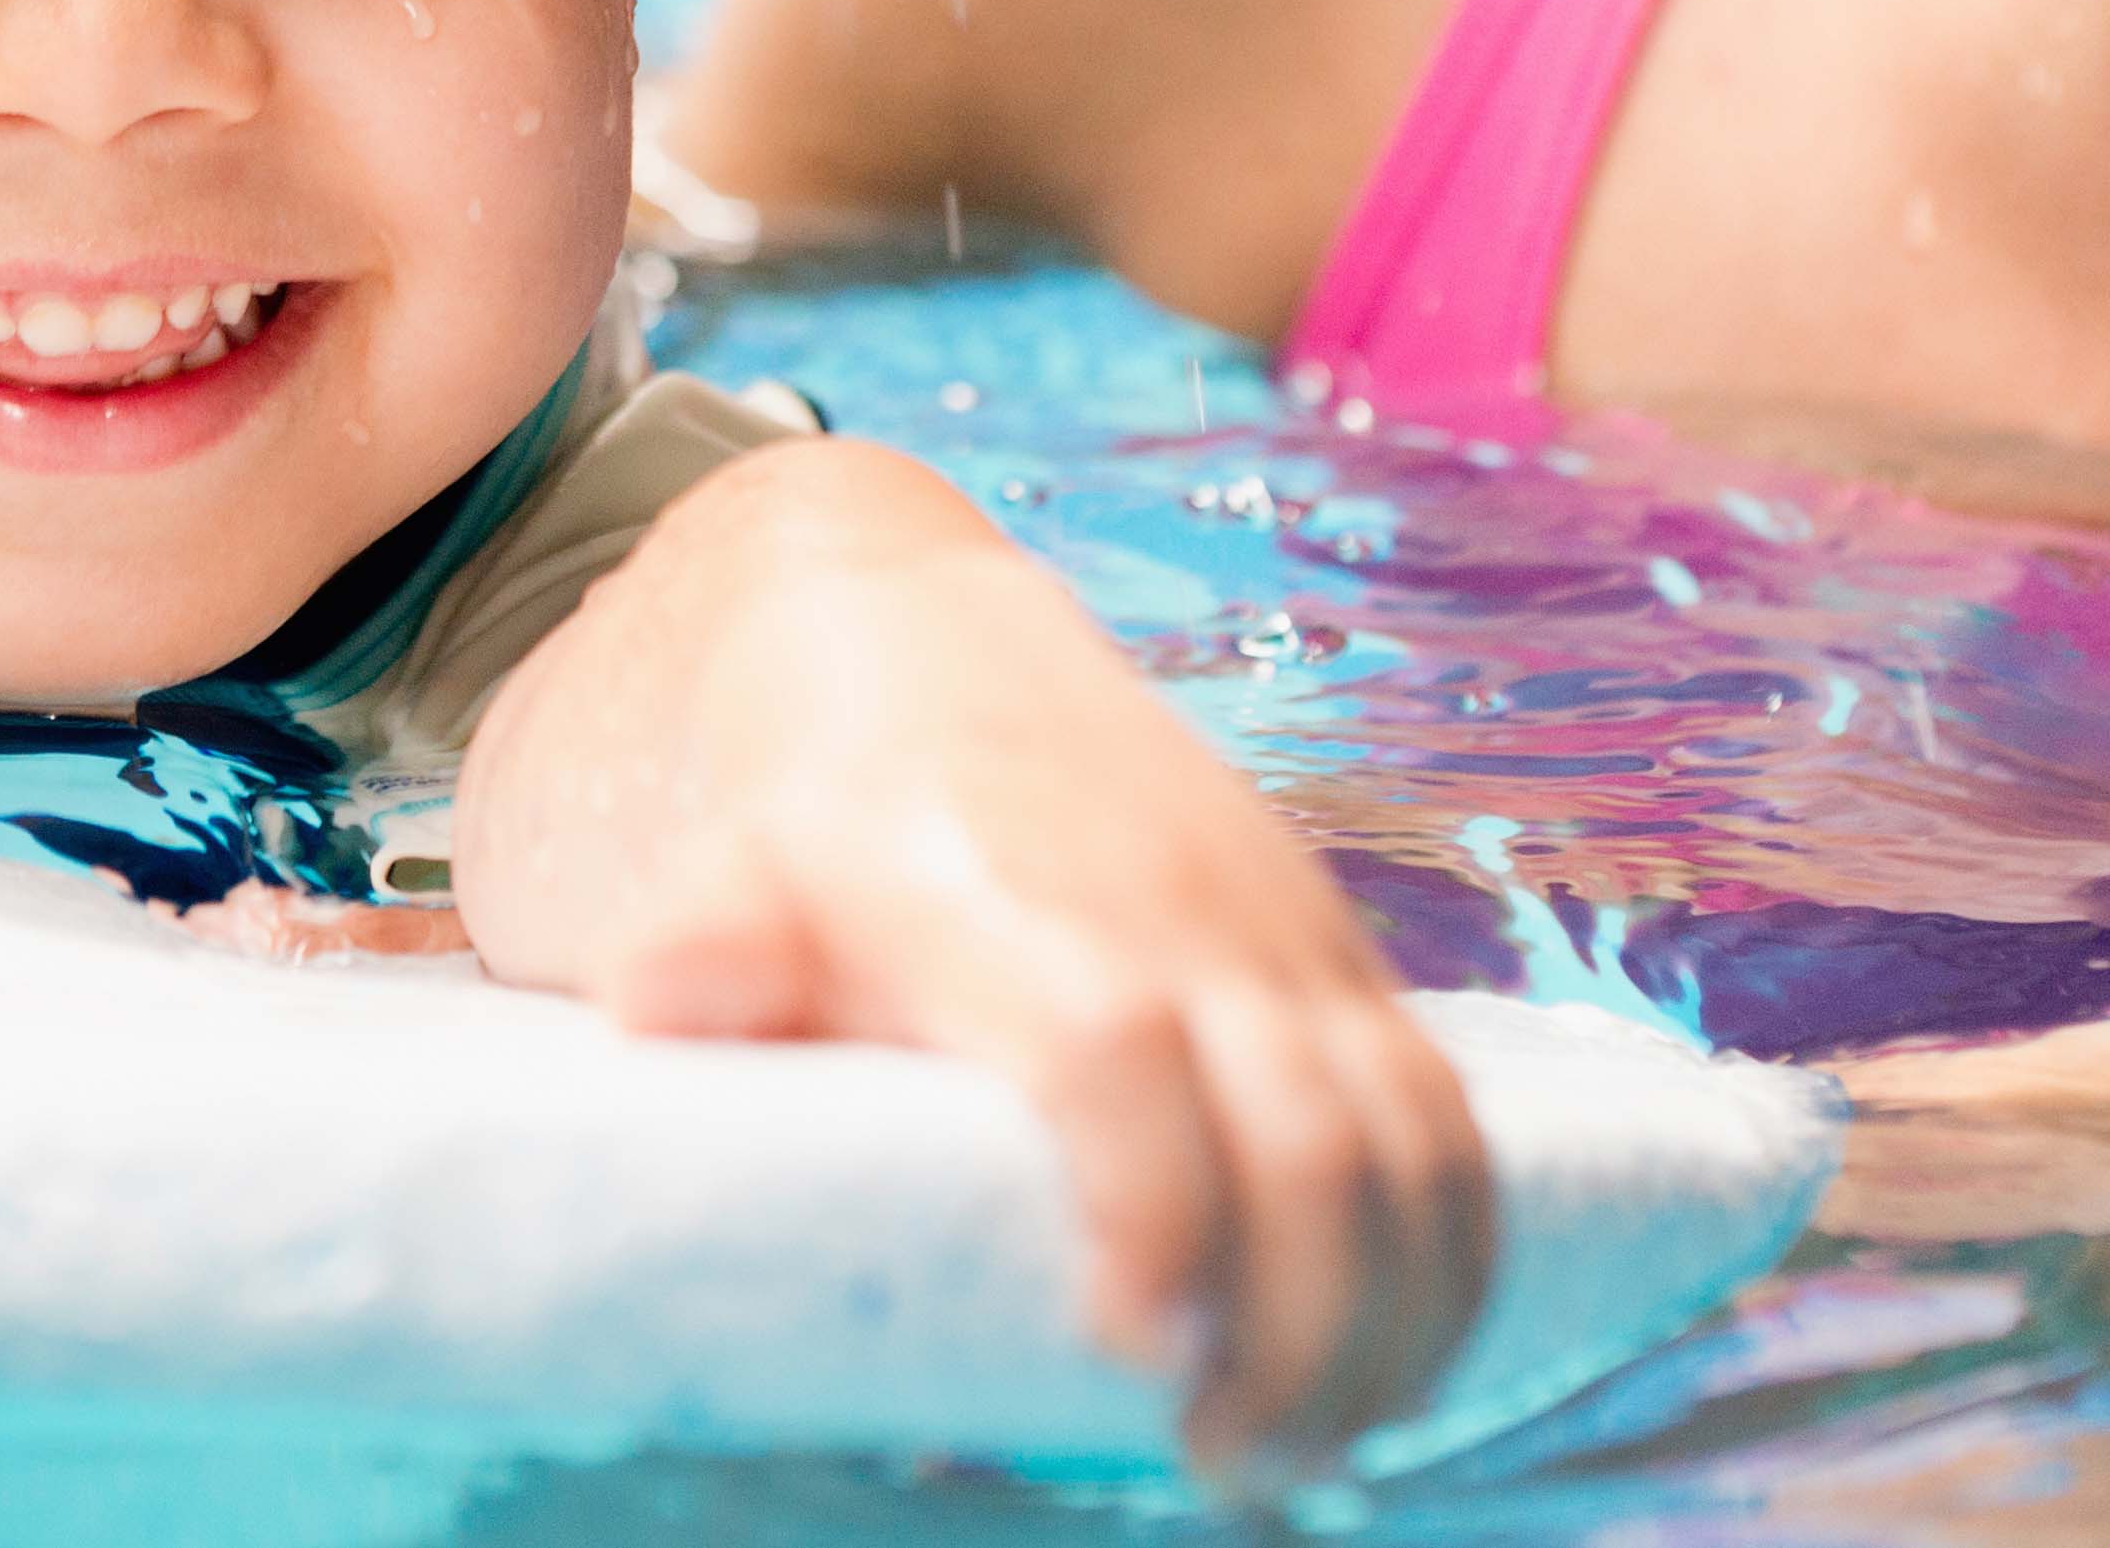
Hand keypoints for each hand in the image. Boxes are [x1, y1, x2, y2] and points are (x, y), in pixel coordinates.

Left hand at [460, 440, 1495, 1481]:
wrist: (927, 652)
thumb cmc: (826, 812)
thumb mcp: (739, 865)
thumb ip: (708, 943)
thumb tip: (654, 1003)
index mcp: (1032, 914)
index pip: (1126, 1058)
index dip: (1151, 1206)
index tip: (1127, 1344)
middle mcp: (1191, 929)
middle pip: (1313, 1138)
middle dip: (1300, 1325)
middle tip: (1227, 1458)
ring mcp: (1289, 951)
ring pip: (1417, 1143)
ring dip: (1396, 1318)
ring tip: (1316, 1448)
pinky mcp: (1346, 974)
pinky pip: (1453, 1122)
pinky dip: (1455, 1258)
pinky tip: (1400, 1373)